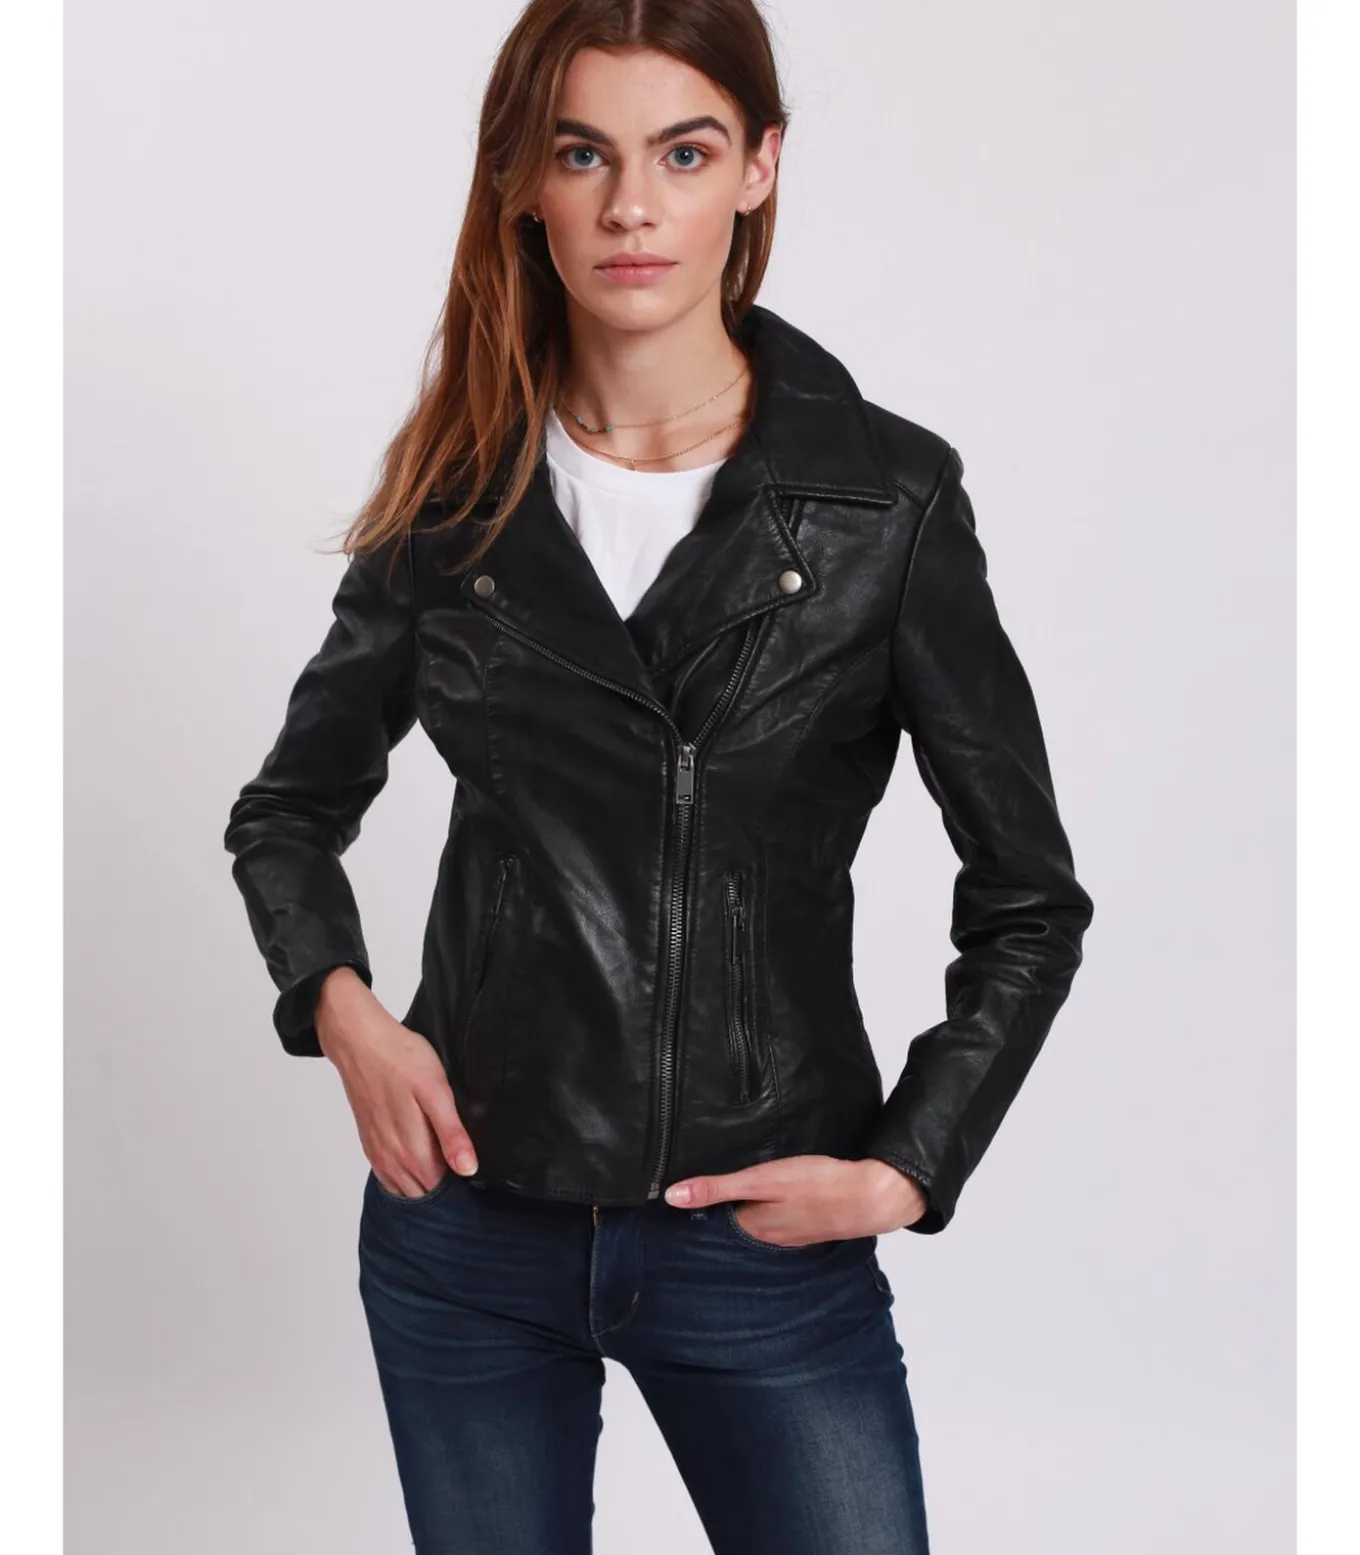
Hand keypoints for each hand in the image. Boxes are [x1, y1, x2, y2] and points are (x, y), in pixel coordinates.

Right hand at [316, 968, 477, 1197]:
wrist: (360, 1042)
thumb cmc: (402, 1060)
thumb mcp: (437, 1092)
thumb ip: (451, 1134)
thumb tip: (467, 1170)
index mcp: (413, 1151)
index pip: (441, 1190)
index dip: (460, 1187)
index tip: (474, 1175)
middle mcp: (392, 1160)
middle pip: (423, 1193)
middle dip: (443, 1190)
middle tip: (463, 1167)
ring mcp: (378, 1153)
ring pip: (405, 1188)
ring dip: (424, 1185)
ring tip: (444, 1164)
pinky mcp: (370, 1142)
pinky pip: (388, 1176)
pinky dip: (405, 1177)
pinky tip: (418, 1160)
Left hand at [662, 1154, 929, 1244]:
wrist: (872, 1196)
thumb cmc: (818, 1184)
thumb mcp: (762, 1180)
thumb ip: (717, 1188)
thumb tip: (671, 1197)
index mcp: (753, 1228)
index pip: (711, 1224)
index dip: (693, 1211)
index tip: (670, 1202)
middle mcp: (768, 1237)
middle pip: (732, 1226)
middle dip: (715, 1214)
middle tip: (692, 1198)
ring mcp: (790, 1234)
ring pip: (754, 1225)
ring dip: (741, 1212)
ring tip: (722, 1197)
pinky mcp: (807, 1226)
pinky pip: (777, 1221)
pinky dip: (766, 1211)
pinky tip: (767, 1199)